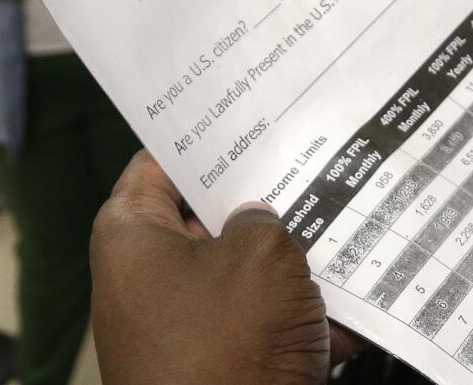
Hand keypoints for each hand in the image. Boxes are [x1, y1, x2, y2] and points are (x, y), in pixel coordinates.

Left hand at [91, 150, 365, 384]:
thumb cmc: (228, 345)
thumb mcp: (260, 254)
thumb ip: (264, 219)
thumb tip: (263, 224)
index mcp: (130, 237)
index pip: (156, 164)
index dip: (199, 137)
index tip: (238, 111)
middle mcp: (143, 278)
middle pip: (202, 217)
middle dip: (258, 198)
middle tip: (303, 160)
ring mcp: (177, 326)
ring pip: (238, 272)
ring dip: (286, 261)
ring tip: (338, 223)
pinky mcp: (213, 364)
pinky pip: (256, 323)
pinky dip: (294, 314)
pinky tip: (342, 302)